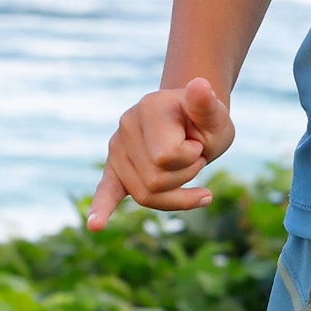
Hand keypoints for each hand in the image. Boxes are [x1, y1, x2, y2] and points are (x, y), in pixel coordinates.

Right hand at [86, 77, 234, 228]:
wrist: (191, 122)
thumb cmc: (205, 121)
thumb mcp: (215, 114)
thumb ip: (207, 104)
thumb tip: (199, 85)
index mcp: (150, 107)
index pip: (167, 157)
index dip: (191, 157)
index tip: (197, 141)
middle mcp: (126, 124)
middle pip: (157, 181)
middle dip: (186, 175)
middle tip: (194, 154)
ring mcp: (117, 147)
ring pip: (146, 195)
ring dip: (176, 191)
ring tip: (185, 168)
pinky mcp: (114, 169)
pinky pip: (106, 192)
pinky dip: (101, 209)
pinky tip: (95, 225)